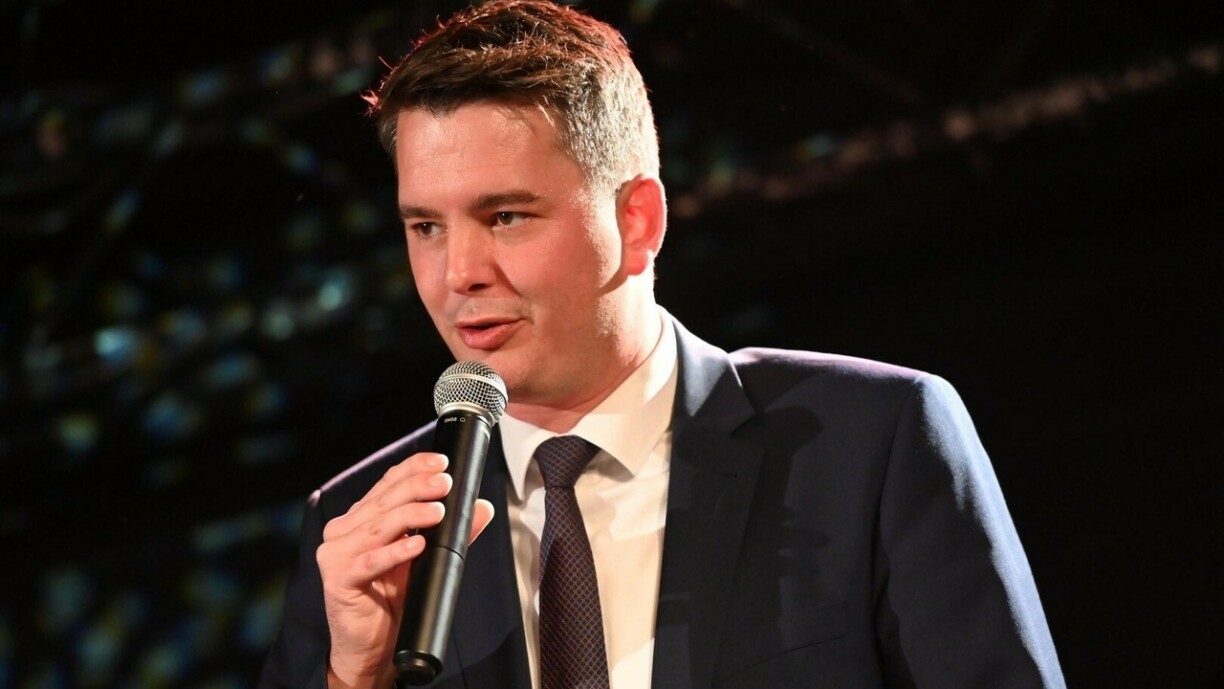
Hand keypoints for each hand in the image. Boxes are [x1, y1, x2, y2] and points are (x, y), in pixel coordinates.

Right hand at [316, 452, 494, 688]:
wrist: (370, 647)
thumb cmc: (392, 602)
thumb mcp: (426, 561)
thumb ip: (452, 535)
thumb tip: (481, 507)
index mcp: (361, 519)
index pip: (387, 483)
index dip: (413, 468)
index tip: (442, 462)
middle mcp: (344, 531)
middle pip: (384, 500)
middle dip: (417, 487)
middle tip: (445, 483)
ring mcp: (336, 554)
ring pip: (378, 526)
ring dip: (411, 515)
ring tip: (438, 511)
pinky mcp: (337, 579)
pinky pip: (369, 562)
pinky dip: (395, 553)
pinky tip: (417, 546)